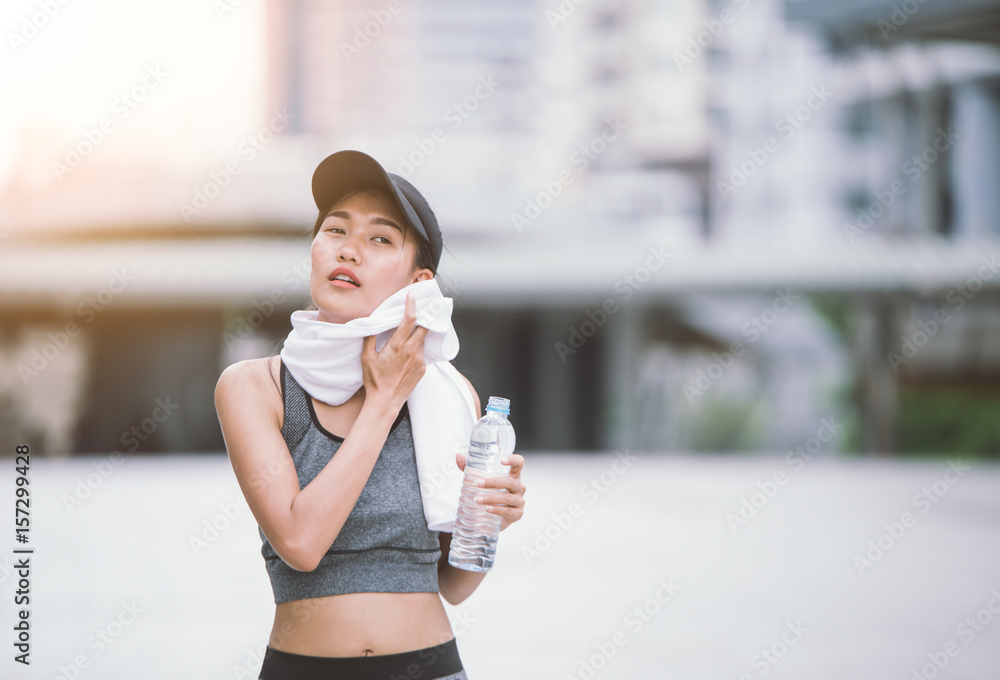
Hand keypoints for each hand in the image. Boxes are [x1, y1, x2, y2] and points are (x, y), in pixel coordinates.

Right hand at [361, 291, 428, 411]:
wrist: (386, 402)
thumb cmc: (374, 380)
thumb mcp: (366, 357)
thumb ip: (369, 337)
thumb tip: (370, 322)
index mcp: (398, 346)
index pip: (409, 320)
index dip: (412, 305)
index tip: (412, 295)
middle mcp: (412, 351)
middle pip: (424, 327)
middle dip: (424, 316)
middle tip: (422, 307)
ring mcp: (419, 360)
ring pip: (423, 340)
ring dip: (419, 333)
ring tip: (413, 328)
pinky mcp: (423, 369)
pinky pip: (422, 352)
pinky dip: (417, 346)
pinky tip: (409, 348)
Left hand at [456, 452, 525, 531]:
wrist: (492, 518)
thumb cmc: (489, 494)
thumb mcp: (480, 481)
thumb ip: (469, 468)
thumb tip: (458, 455)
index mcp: (513, 476)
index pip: (518, 463)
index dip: (512, 459)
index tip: (500, 460)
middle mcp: (519, 487)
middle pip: (510, 482)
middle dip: (493, 482)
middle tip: (478, 483)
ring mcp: (519, 501)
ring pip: (507, 497)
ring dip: (491, 498)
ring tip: (477, 500)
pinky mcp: (517, 514)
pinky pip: (508, 511)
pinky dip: (497, 509)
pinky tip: (487, 508)